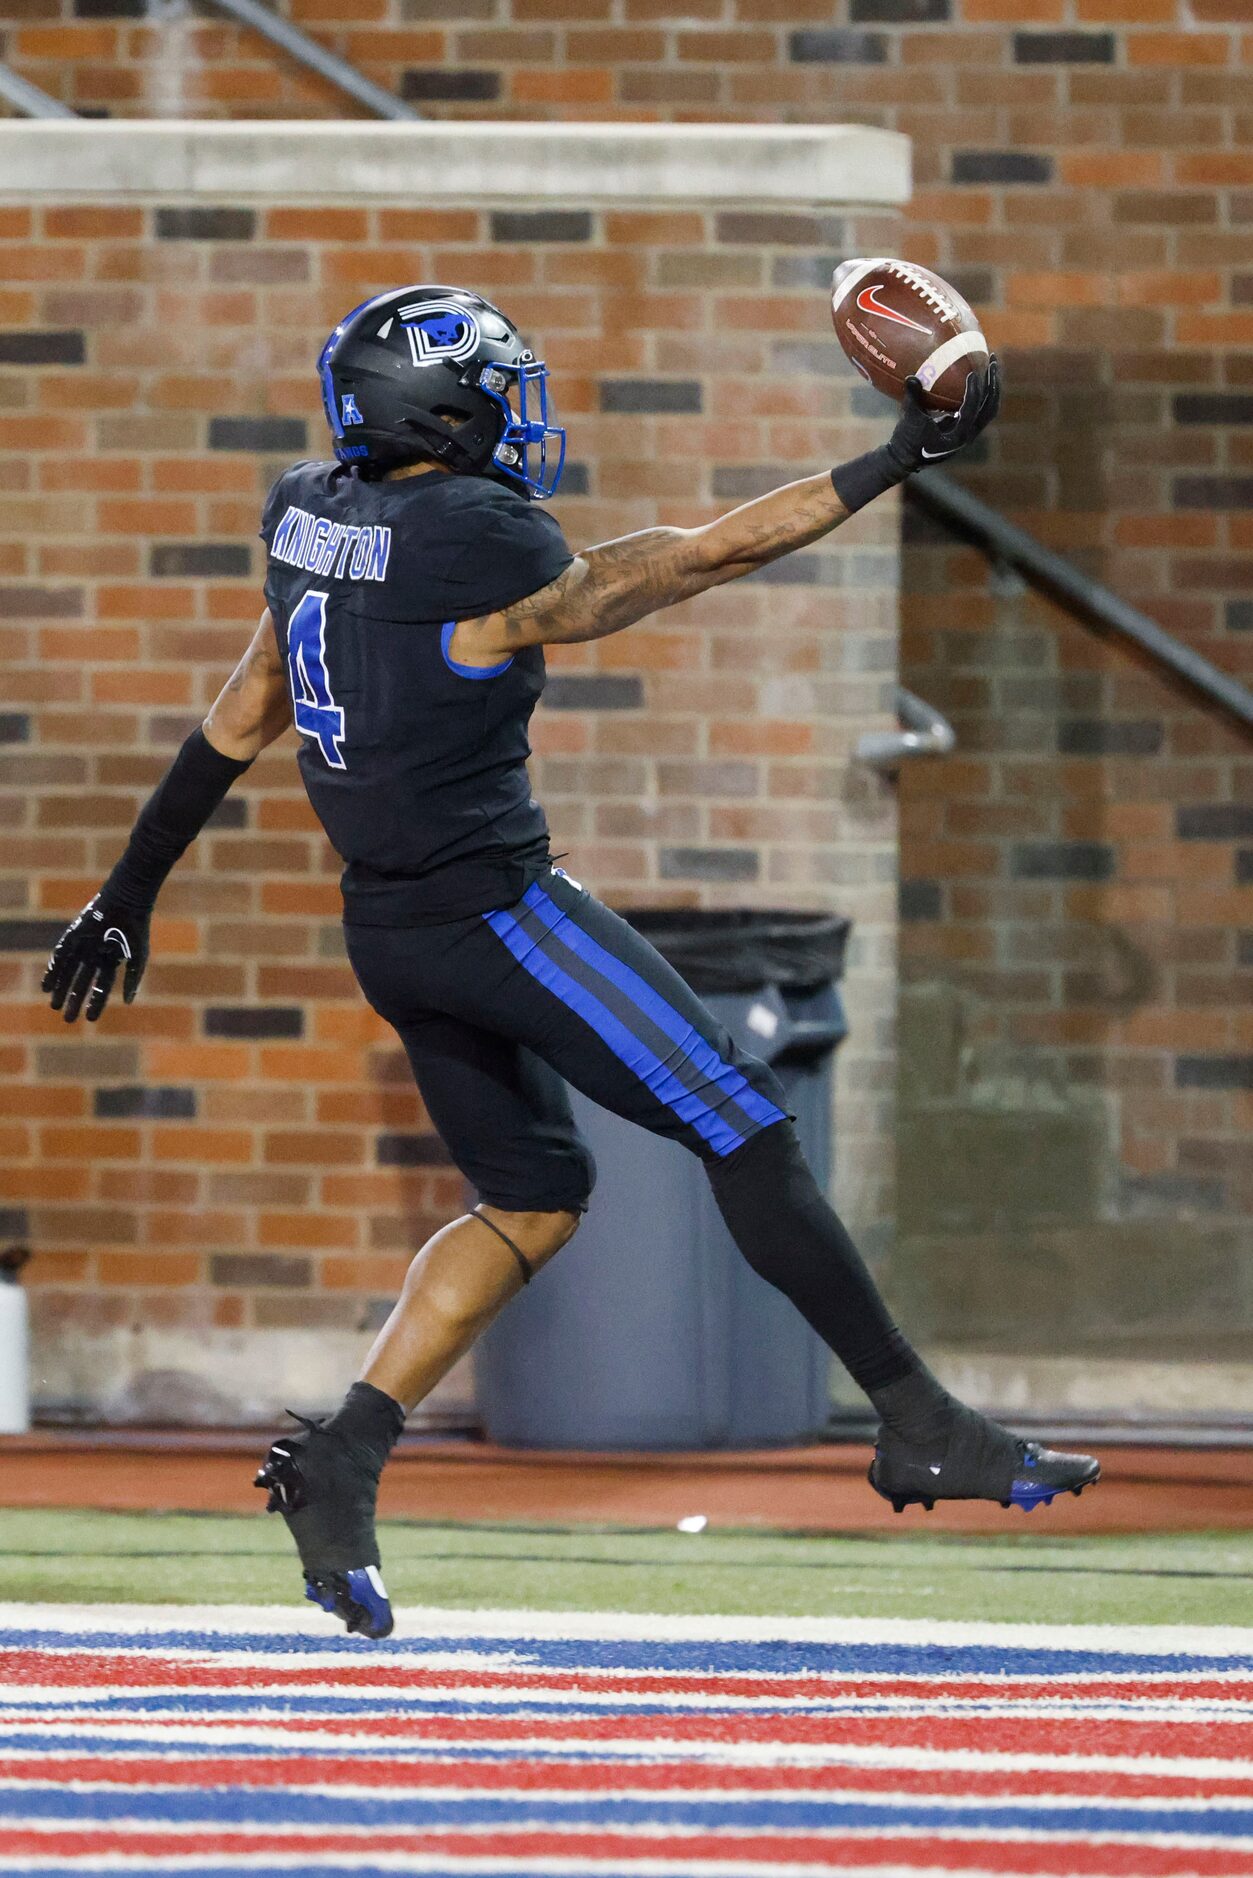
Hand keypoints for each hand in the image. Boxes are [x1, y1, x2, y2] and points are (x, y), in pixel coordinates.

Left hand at [42, 892, 149, 1022]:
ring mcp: (82, 946)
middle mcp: (94, 955)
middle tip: (67, 1019)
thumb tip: (127, 1002)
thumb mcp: (139, 957)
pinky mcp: (72, 936)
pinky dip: (53, 972)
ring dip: (60, 989)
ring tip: (54, 1006)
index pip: (101, 986)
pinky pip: (59, 957)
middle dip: (74, 1000)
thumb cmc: (135, 929)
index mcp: (110, 961)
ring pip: (67, 972)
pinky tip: (47, 986)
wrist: (125, 902)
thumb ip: (133, 979)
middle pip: (81, 983)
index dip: (96, 1002)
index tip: (90, 1019)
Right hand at [885, 354, 1000, 476]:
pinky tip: (979, 373)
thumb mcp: (910, 419)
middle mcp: (969, 435)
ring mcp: (970, 431)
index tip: (971, 374)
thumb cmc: (908, 441)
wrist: (908, 458)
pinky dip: (983, 391)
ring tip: (991, 364)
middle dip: (993, 383)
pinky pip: (981, 407)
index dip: (973, 392)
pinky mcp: (967, 425)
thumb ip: (913, 398)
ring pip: (989, 407)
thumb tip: (912, 377)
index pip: (971, 411)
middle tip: (992, 360)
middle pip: (990, 407)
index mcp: (957, 436)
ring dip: (992, 385)